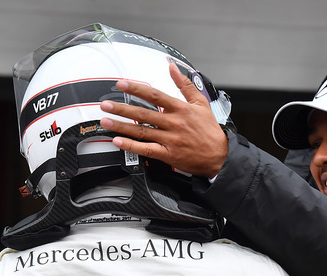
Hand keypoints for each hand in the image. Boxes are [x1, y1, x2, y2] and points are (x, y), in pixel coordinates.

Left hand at [99, 63, 228, 178]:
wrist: (220, 156)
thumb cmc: (210, 131)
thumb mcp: (201, 103)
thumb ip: (185, 84)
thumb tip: (173, 68)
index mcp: (181, 109)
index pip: (155, 96)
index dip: (136, 89)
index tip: (121, 84)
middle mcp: (174, 123)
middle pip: (144, 114)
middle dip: (122, 109)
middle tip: (105, 105)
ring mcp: (170, 140)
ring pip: (142, 131)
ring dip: (122, 126)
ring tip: (106, 122)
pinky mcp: (169, 155)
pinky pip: (147, 150)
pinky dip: (132, 146)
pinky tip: (119, 142)